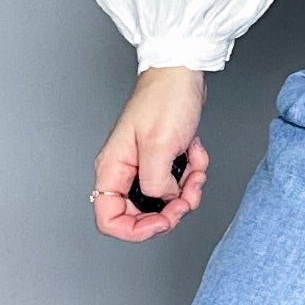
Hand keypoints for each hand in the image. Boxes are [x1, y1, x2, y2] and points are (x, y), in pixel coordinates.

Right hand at [92, 67, 208, 241]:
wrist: (182, 74)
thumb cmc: (165, 99)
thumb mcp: (160, 145)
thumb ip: (155, 183)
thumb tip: (162, 201)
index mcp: (113, 168)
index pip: (109, 218)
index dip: (136, 230)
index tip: (162, 221)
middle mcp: (124, 170)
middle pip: (140, 214)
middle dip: (170, 210)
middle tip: (187, 197)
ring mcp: (142, 166)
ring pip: (163, 200)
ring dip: (186, 191)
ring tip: (196, 169)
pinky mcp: (160, 160)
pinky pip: (176, 183)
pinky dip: (191, 174)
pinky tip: (195, 154)